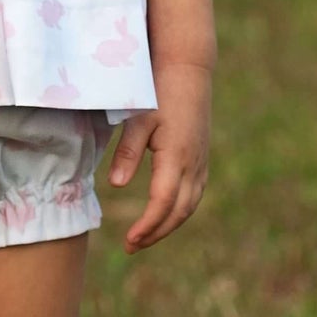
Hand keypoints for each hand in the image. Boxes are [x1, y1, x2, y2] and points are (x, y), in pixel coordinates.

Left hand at [107, 59, 209, 250]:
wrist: (188, 70)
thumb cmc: (157, 91)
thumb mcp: (137, 118)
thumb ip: (127, 152)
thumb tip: (116, 185)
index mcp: (177, 156)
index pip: (162, 203)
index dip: (147, 226)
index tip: (129, 241)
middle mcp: (194, 164)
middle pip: (179, 212)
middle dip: (156, 233)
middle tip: (132, 246)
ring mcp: (201, 161)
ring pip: (190, 205)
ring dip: (168, 225)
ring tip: (144, 237)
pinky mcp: (201, 157)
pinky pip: (194, 194)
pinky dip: (179, 211)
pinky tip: (163, 215)